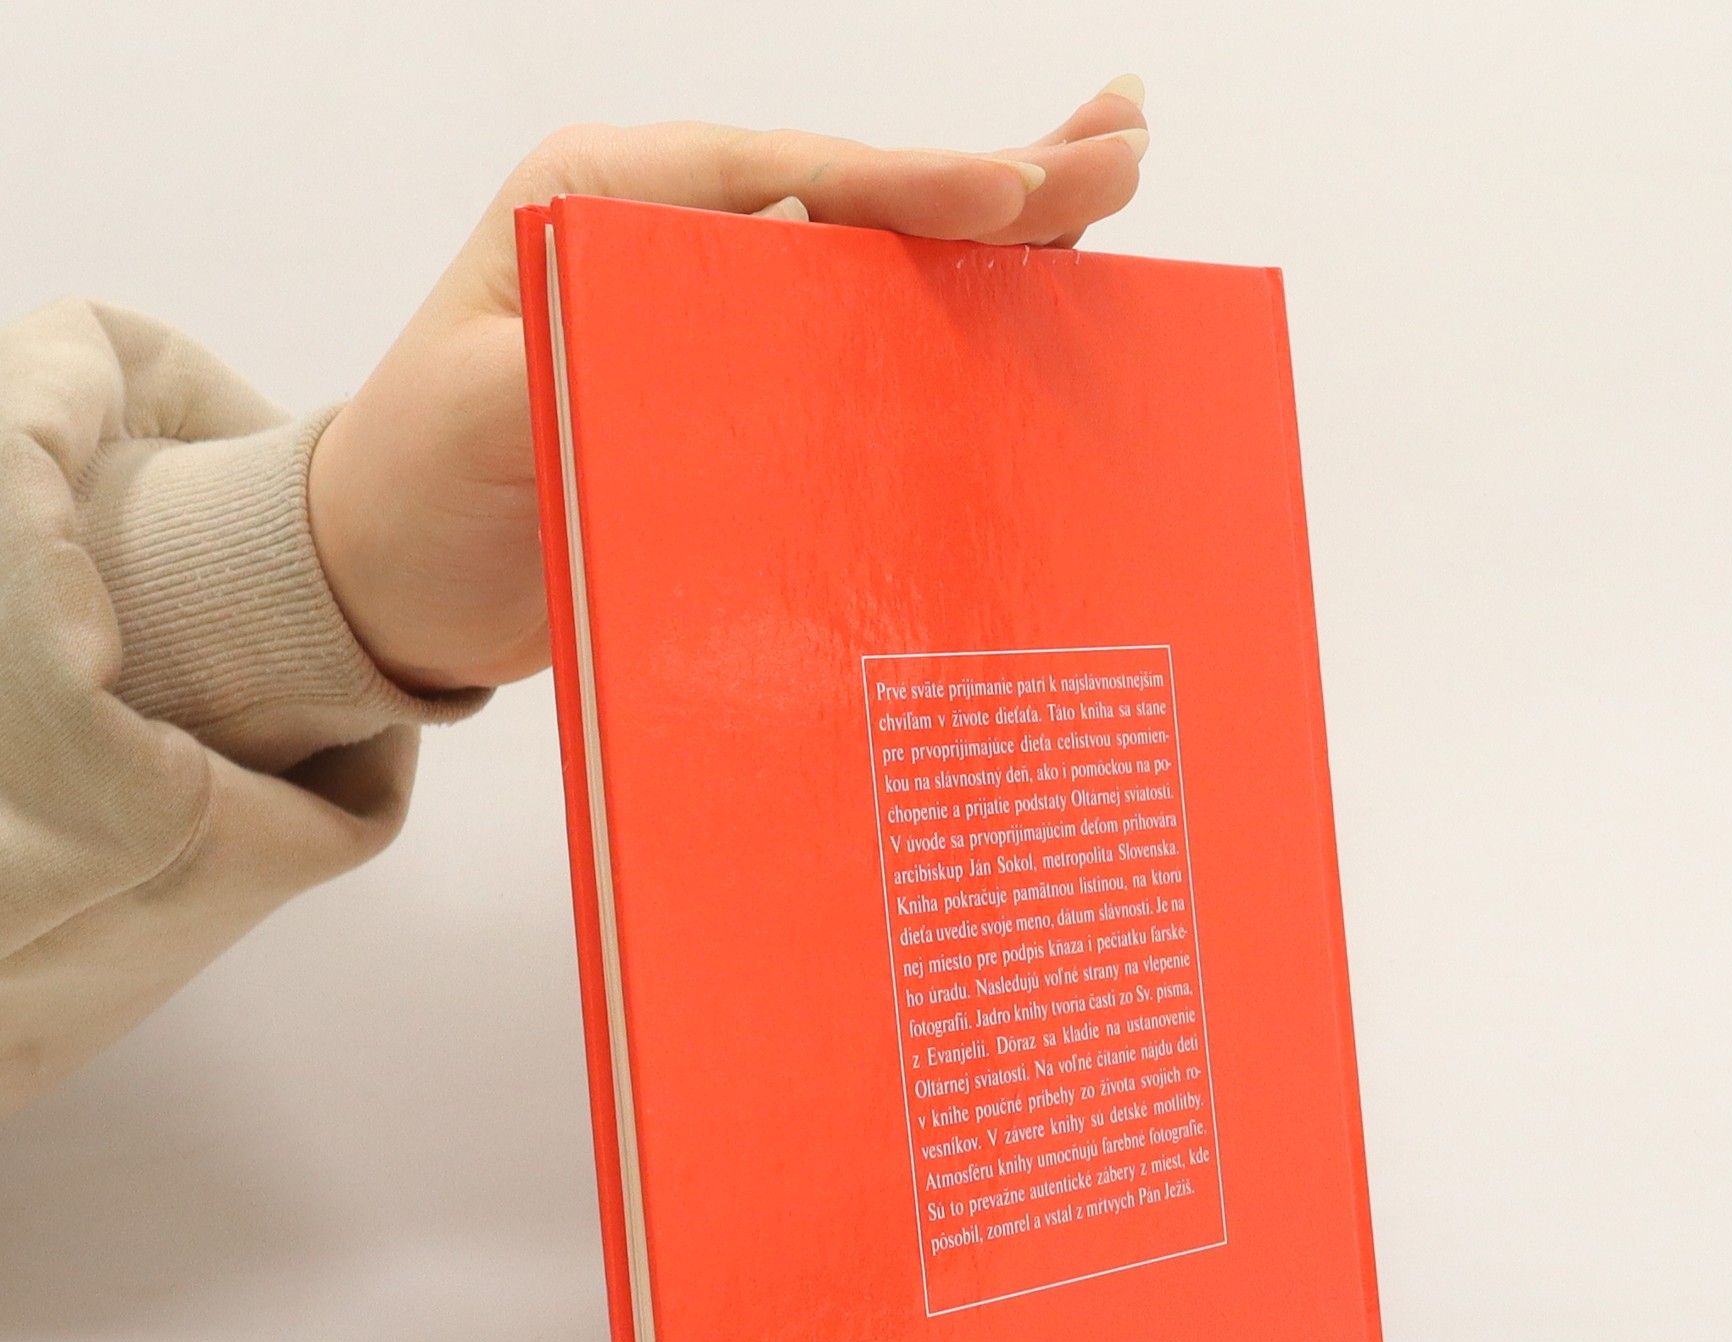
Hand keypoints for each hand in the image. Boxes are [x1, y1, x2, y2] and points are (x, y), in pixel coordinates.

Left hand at [307, 79, 1150, 692]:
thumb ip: (610, 333)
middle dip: (996, 183)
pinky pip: (865, 366)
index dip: (913, 187)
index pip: (794, 178)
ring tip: (1109, 192)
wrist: (392, 587)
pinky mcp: (745, 410)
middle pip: (863, 205)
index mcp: (616, 202)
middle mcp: (684, 245)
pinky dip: (951, 340)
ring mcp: (723, 327)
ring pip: (881, 273)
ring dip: (997, 242)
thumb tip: (781, 264)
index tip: (1018, 190)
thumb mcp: (483, 406)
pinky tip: (1032, 319)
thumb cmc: (417, 487)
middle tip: (1124, 150)